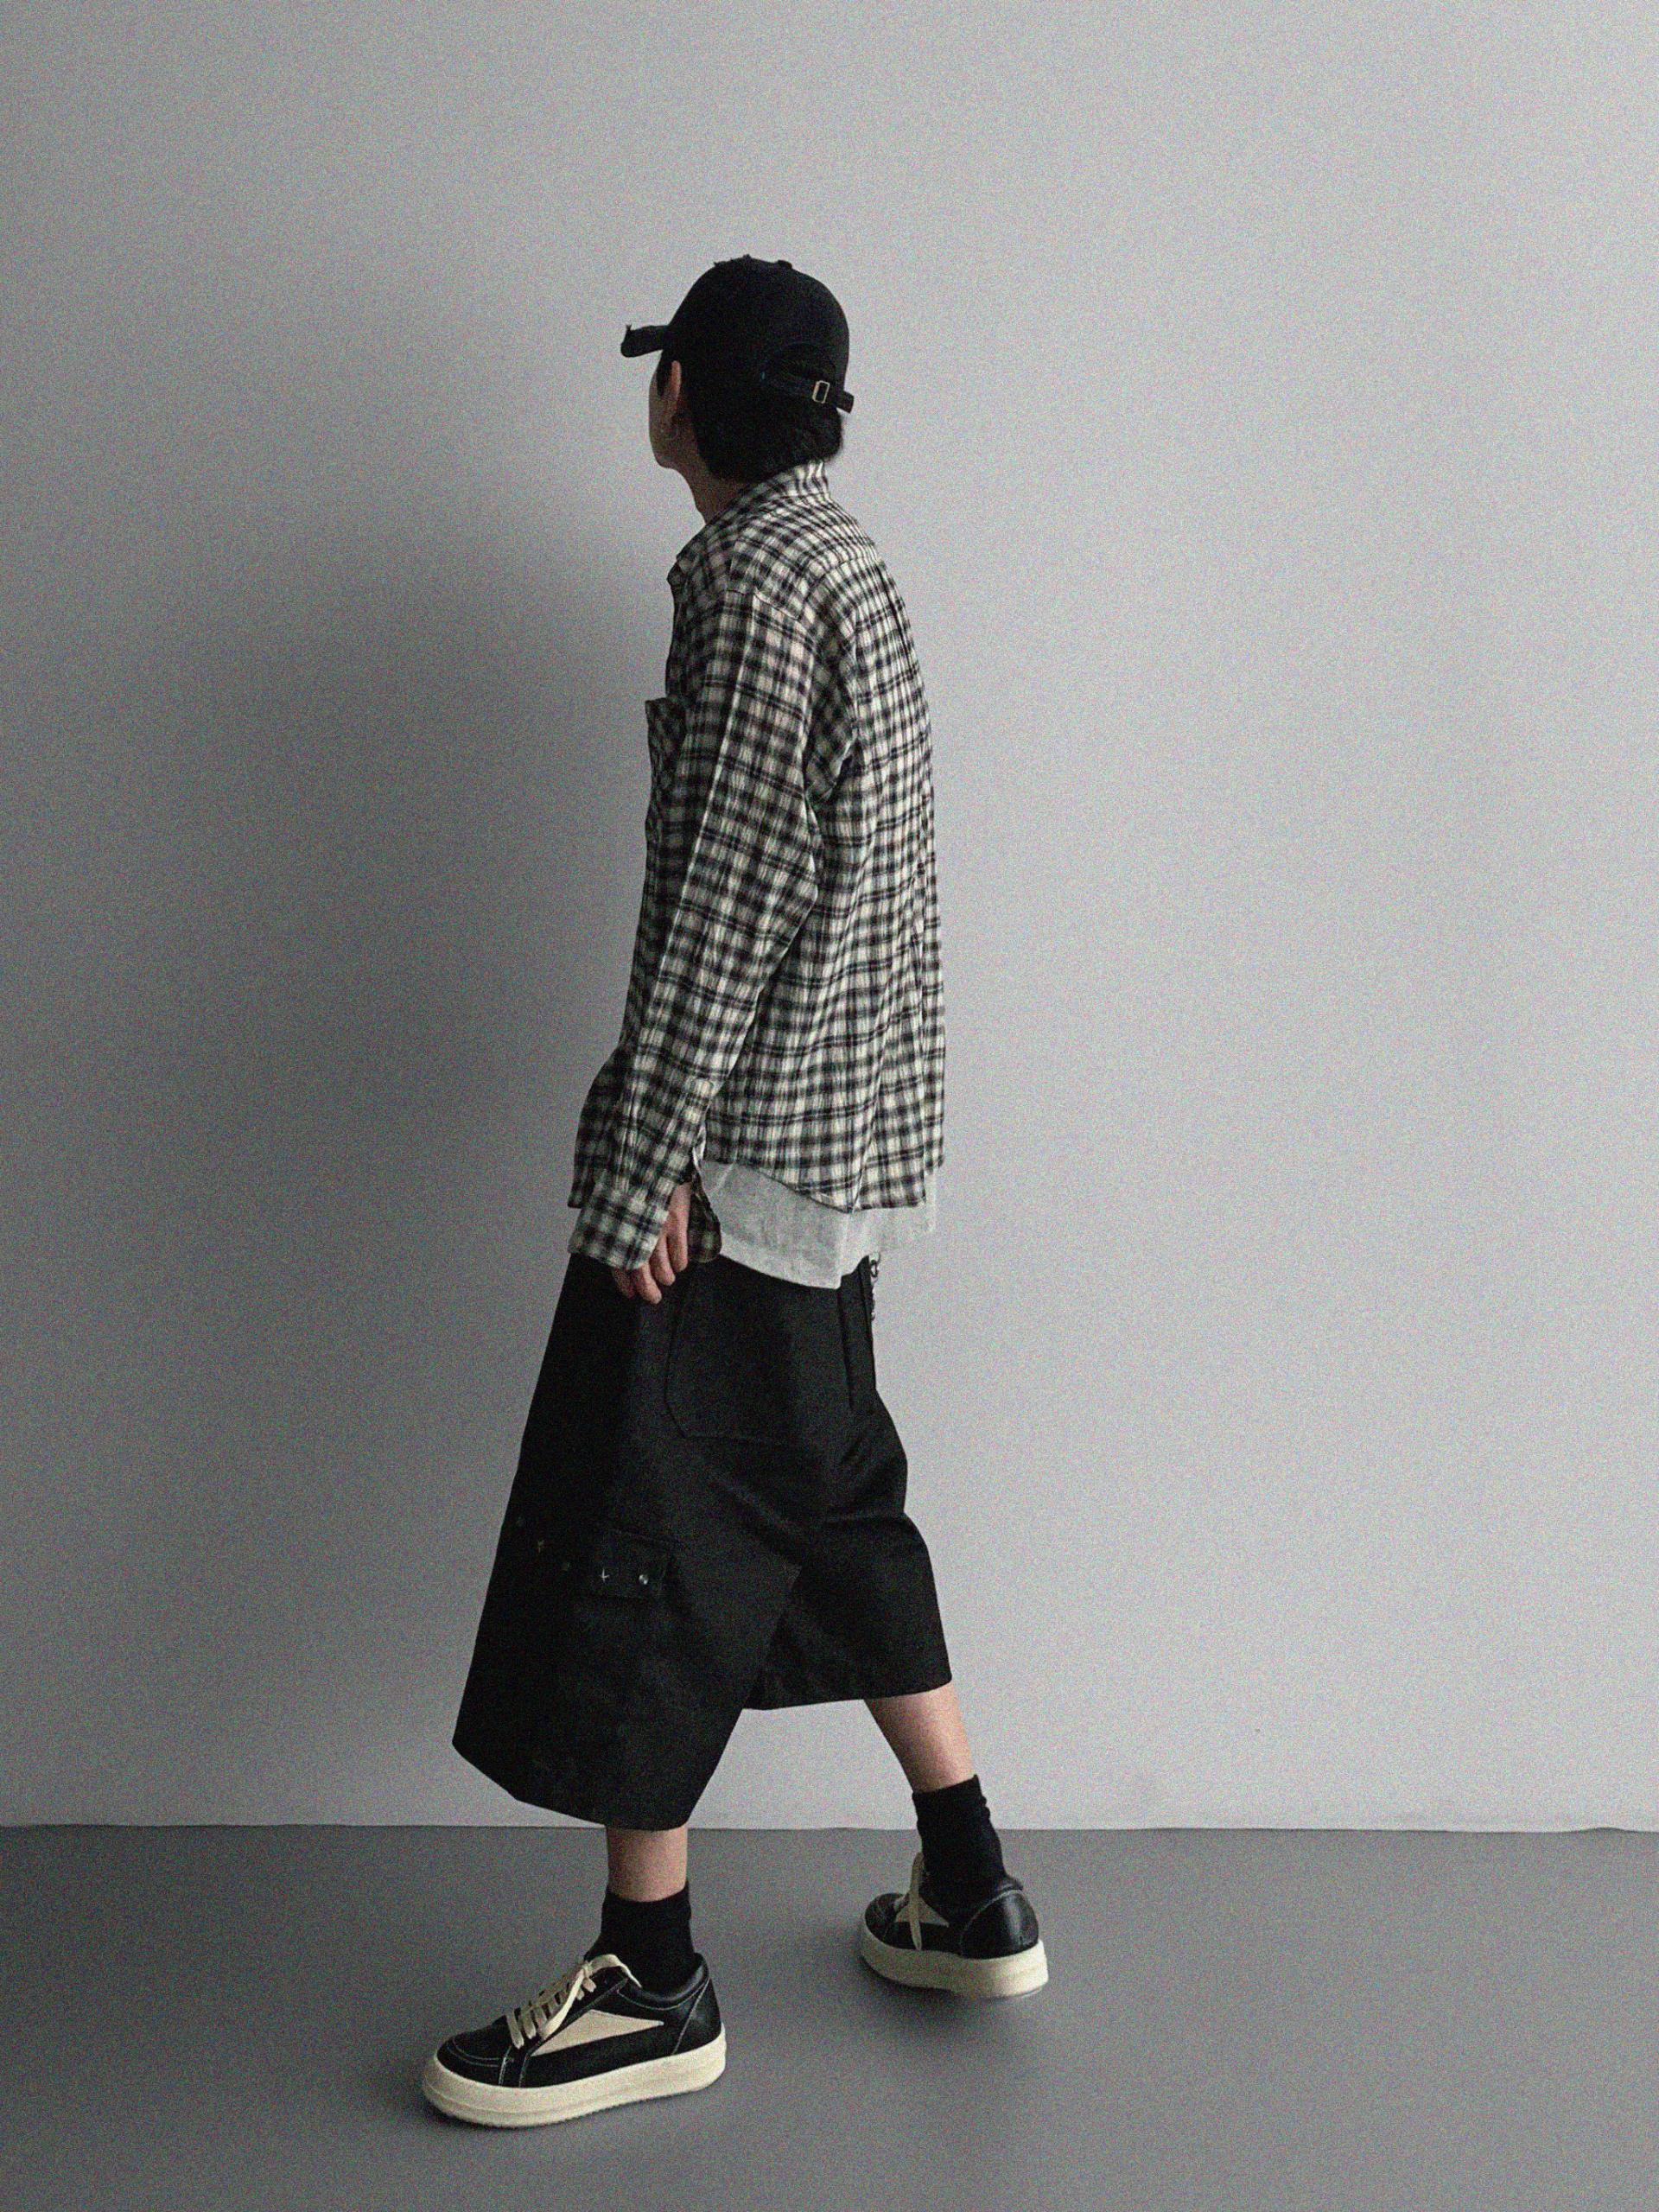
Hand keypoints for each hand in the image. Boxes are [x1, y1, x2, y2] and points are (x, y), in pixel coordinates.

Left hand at [610, 1181, 693, 1303]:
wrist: (654, 1150)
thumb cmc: (631, 1174)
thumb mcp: (612, 1194)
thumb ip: (609, 1218)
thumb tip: (607, 1242)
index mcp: (615, 1224)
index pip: (616, 1263)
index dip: (623, 1282)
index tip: (629, 1294)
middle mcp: (634, 1230)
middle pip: (640, 1272)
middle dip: (647, 1290)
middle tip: (653, 1298)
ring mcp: (656, 1228)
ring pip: (662, 1269)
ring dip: (665, 1278)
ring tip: (666, 1279)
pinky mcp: (677, 1222)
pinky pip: (680, 1256)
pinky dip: (679, 1264)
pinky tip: (678, 1265)